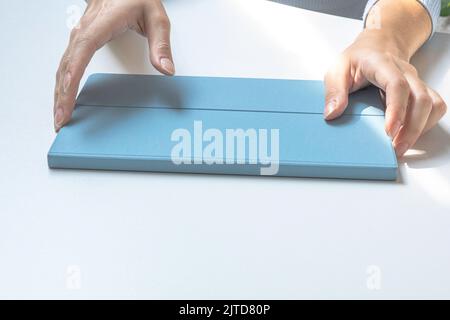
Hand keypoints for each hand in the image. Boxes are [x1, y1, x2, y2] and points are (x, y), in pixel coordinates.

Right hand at [54, 0, 173, 131]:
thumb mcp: (156, 17)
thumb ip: (161, 44)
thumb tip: (166, 69)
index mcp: (100, 25)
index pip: (82, 54)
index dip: (72, 80)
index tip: (68, 101)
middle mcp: (84, 31)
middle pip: (66, 67)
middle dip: (61, 95)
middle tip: (61, 121)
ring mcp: (79, 36)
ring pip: (63, 68)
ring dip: (59, 93)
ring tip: (59, 117)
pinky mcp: (80, 41)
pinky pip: (67, 65)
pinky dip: (62, 84)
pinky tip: (63, 98)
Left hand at [324, 30, 446, 157]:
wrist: (376, 46)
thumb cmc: (356, 59)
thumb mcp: (337, 70)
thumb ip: (333, 91)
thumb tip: (332, 114)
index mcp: (382, 64)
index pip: (397, 85)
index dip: (396, 109)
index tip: (389, 131)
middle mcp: (404, 72)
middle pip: (421, 99)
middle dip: (411, 128)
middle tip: (395, 149)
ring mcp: (415, 82)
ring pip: (432, 104)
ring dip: (420, 129)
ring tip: (401, 146)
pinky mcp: (420, 91)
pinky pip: (435, 107)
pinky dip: (427, 124)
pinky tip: (410, 135)